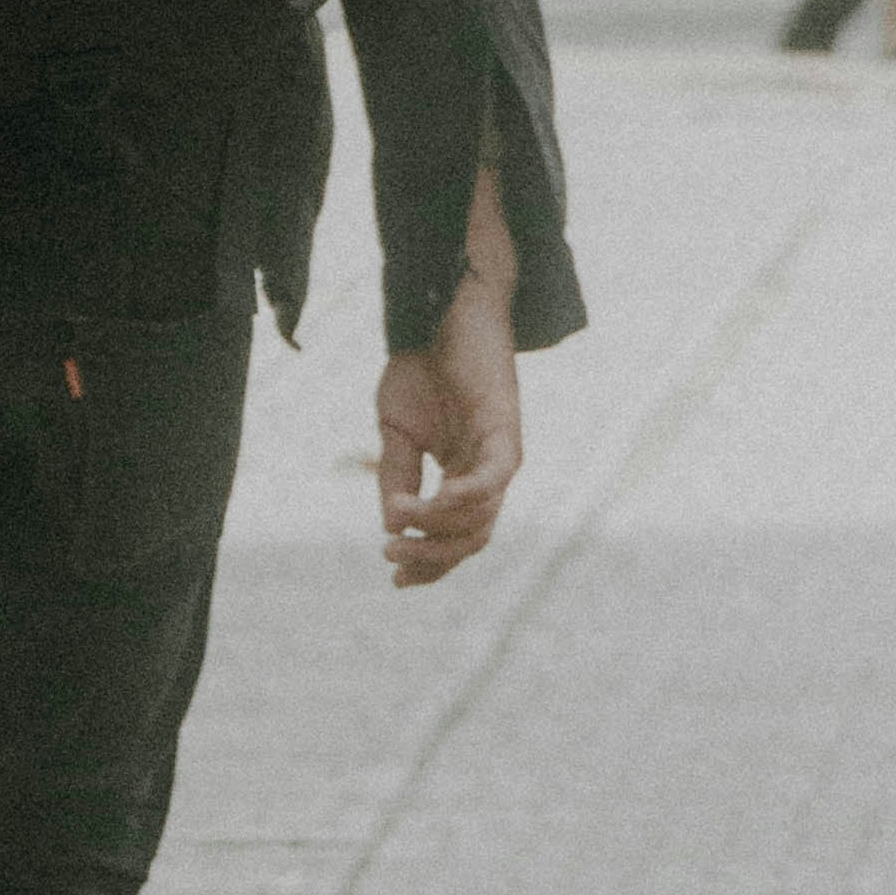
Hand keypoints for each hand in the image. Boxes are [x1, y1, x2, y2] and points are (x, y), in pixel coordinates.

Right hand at [375, 259, 521, 588]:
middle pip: (471, 539)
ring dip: (436, 525)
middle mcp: (488, 473)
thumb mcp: (396, 434)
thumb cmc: (420, 367)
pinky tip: (436, 502)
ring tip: (398, 515)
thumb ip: (397, 479)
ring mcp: (500, 453)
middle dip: (431, 557)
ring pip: (481, 516)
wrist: (436, 314)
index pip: (456, 538)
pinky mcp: (504, 429)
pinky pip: (493, 478)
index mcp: (464, 476)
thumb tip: (392, 526)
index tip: (394, 580)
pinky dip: (466, 496)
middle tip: (390, 556)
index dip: (429, 565)